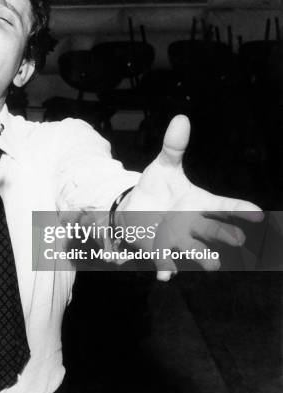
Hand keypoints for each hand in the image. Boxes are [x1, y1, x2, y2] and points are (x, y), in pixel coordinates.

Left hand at [120, 115, 262, 280]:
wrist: (135, 208)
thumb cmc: (158, 188)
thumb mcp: (165, 166)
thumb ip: (174, 146)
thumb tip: (181, 118)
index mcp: (200, 204)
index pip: (224, 207)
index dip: (241, 211)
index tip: (258, 214)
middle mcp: (193, 225)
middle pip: (215, 232)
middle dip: (226, 235)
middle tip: (238, 239)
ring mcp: (178, 239)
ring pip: (195, 251)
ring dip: (204, 258)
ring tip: (212, 264)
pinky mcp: (159, 250)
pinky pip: (165, 261)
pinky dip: (166, 268)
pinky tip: (166, 274)